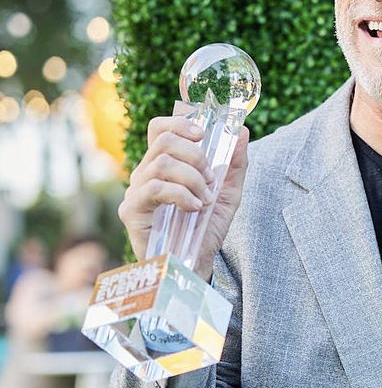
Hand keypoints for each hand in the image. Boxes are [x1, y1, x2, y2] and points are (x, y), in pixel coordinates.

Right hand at [118, 116, 249, 276]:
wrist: (195, 265)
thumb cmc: (206, 229)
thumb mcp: (228, 193)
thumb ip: (235, 163)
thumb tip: (243, 130)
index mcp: (166, 164)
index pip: (161, 128)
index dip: (180, 123)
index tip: (203, 134)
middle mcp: (146, 173)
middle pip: (164, 140)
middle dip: (196, 155)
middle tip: (210, 179)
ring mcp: (136, 191)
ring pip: (162, 163)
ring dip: (193, 179)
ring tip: (204, 200)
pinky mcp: (131, 210)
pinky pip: (154, 188)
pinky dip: (181, 194)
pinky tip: (194, 208)